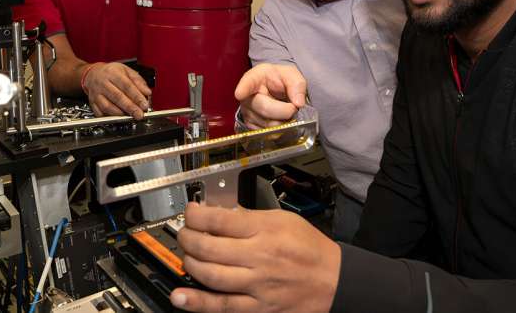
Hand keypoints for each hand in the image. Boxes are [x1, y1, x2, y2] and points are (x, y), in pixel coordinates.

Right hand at [83, 62, 150, 118]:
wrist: (93, 74)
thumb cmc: (111, 72)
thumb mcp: (127, 70)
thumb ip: (138, 81)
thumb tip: (147, 92)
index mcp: (113, 73)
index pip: (126, 85)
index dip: (136, 97)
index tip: (144, 105)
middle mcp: (103, 83)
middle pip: (117, 97)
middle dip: (130, 108)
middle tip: (139, 114)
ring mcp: (96, 93)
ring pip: (107, 106)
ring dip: (120, 114)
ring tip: (130, 116)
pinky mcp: (92, 103)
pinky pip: (100, 113)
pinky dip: (110, 117)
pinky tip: (118, 117)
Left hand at [170, 202, 340, 312]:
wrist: (335, 281)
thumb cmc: (311, 249)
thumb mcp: (284, 220)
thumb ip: (251, 217)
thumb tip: (221, 213)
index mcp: (266, 231)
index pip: (220, 220)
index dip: (197, 214)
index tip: (191, 212)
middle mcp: (259, 258)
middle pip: (209, 246)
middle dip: (188, 237)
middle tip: (185, 233)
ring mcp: (257, 285)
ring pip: (210, 275)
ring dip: (190, 263)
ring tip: (187, 255)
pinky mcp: (258, 308)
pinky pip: (222, 306)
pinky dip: (198, 302)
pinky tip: (181, 296)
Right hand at [235, 64, 306, 128]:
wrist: (275, 90)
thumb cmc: (279, 80)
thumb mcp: (291, 75)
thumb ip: (297, 85)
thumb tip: (298, 103)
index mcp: (254, 78)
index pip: (247, 83)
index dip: (243, 89)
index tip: (240, 93)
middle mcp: (247, 96)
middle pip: (265, 108)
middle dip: (285, 110)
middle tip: (294, 106)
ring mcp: (247, 113)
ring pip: (268, 124)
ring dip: (284, 120)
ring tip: (286, 110)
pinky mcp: (251, 126)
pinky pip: (268, 132)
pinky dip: (279, 128)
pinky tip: (280, 118)